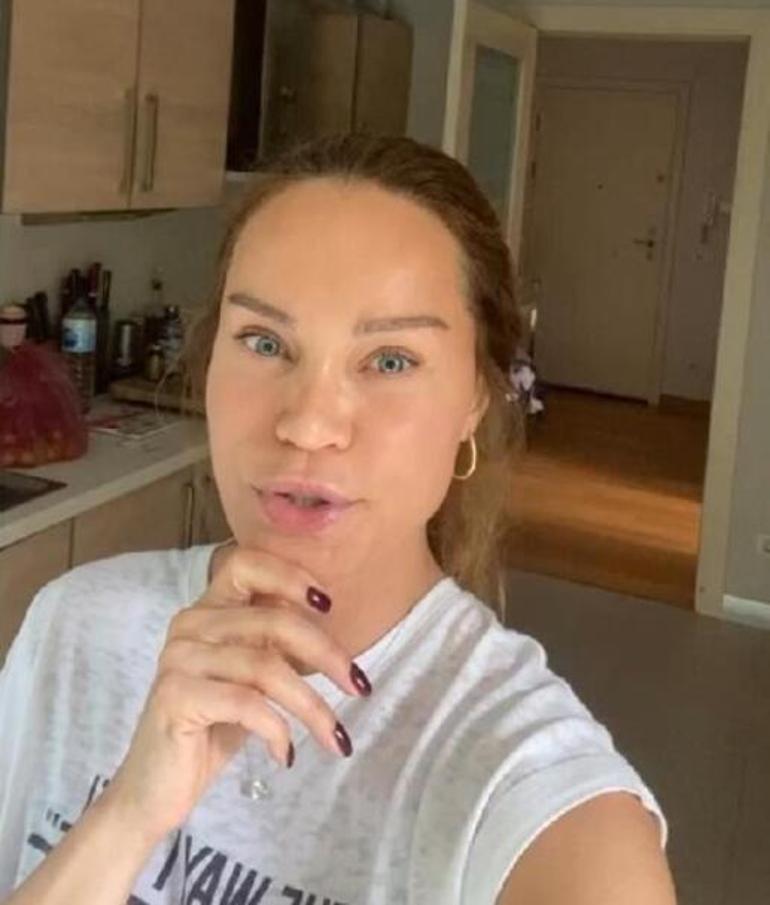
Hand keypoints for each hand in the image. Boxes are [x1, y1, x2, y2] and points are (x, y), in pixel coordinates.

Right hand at [103, 545, 369, 845]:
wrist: (156, 789)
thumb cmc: (212, 728)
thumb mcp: (252, 680)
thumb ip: (276, 648)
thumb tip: (334, 637)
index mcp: (208, 610)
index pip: (245, 564)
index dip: (289, 575)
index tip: (328, 603)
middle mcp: (190, 624)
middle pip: (273, 621)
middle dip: (327, 654)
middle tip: (360, 686)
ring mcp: (179, 658)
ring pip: (267, 668)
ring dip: (312, 707)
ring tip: (336, 738)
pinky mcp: (176, 697)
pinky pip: (246, 703)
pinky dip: (277, 730)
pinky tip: (286, 754)